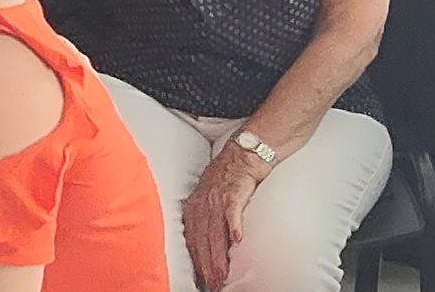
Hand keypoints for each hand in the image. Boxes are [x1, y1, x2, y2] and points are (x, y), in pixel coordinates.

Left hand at [183, 145, 264, 288]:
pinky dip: (234, 225)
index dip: (196, 263)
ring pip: (215, 232)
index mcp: (193, 209)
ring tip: (221, 274)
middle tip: (212, 284)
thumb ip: (203, 221)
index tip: (201, 280)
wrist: (242, 155)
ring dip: (218, 255)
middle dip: (206, 266)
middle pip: (203, 241)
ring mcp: (217, 199)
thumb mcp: (206, 200)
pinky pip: (232, 211)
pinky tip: (237, 240)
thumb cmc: (225, 180)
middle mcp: (202, 205)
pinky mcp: (234, 193)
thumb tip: (203, 247)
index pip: (192, 241)